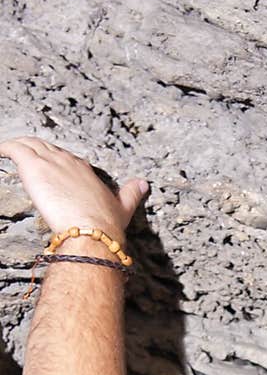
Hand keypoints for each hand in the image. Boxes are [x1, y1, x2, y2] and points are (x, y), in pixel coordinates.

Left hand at [0, 136, 147, 242]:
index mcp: (84, 170)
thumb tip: (144, 183)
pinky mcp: (34, 166)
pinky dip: (6, 147)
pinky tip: (1, 150)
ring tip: (11, 149)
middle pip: (47, 147)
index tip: (52, 164)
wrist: (92, 231)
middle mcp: (67, 161)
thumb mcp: (123, 207)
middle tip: (27, 153)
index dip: (58, 161)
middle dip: (36, 149)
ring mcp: (50, 162)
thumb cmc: (105, 224)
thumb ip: (132, 193)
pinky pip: (15, 149)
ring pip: (30, 144)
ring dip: (20, 146)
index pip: (67, 158)